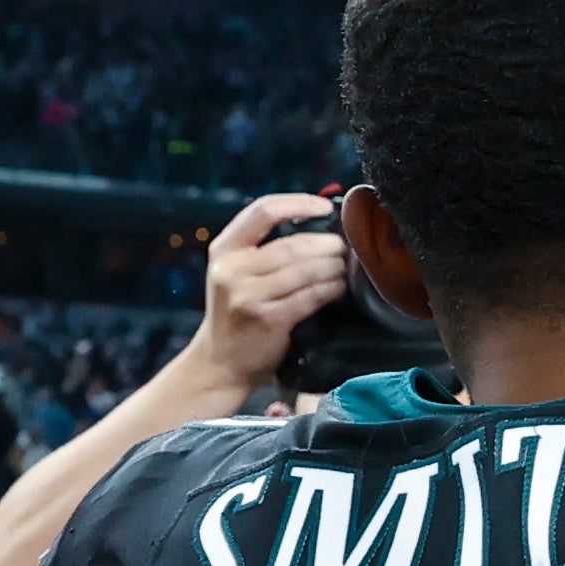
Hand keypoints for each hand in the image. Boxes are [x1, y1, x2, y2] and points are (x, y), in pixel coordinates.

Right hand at [186, 194, 346, 400]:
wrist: (220, 362)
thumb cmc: (236, 312)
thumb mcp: (235, 272)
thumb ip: (262, 248)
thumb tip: (316, 220)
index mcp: (224, 249)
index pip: (263, 210)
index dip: (298, 203)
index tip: (325, 208)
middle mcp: (232, 269)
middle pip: (291, 244)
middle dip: (325, 243)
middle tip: (344, 246)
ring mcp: (248, 296)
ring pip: (304, 270)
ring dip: (332, 266)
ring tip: (344, 266)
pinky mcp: (268, 319)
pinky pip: (309, 297)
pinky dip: (329, 289)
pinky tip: (338, 288)